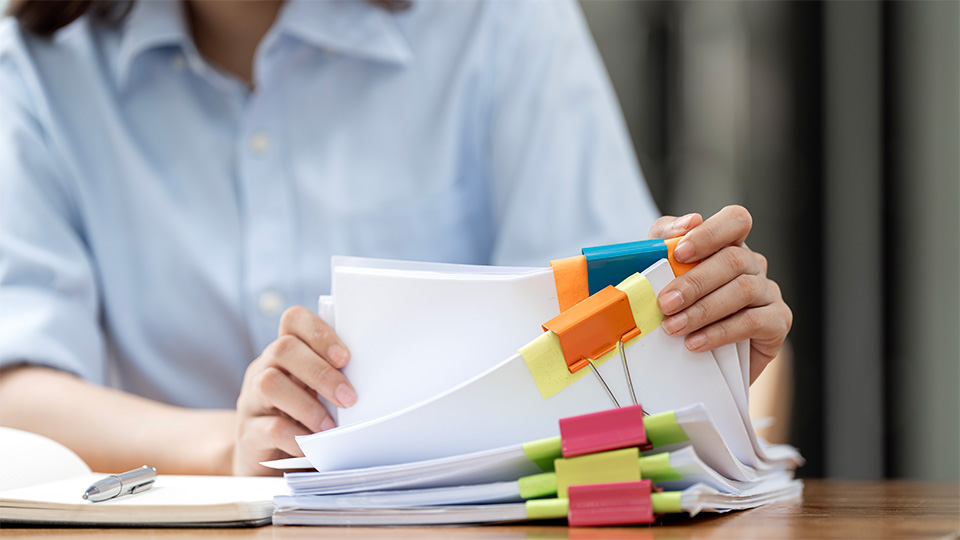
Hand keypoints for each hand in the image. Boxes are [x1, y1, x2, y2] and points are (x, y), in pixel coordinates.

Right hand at [233, 306, 355, 474]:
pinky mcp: (247, 434)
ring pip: (269, 384)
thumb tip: (380, 382)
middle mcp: (263, 369)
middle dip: (321, 372)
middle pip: (283, 349)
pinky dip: (295, 437)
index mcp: (286, 353)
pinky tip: (313, 447)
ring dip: (307, 405)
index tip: (345, 358)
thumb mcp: (320, 393)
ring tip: (330, 427)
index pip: (294, 320)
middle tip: (348, 398)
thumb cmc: (307, 420)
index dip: (319, 333)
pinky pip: (268, 428)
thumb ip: (339, 379)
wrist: (269, 462)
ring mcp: (251, 400)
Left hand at [648, 205, 792, 382]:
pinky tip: (695, 343)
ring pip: (743, 290)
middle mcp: (753, 265)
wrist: (695, 359)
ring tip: (674, 327)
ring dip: (703, 310)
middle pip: (733, 260)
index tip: (679, 253)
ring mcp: (768, 292)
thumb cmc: (679, 308)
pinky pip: (753, 322)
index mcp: (729, 245)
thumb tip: (688, 222)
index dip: (709, 234)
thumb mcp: (662, 273)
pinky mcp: (777, 322)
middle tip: (665, 303)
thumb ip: (666, 242)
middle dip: (694, 282)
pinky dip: (720, 333)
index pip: (735, 221)